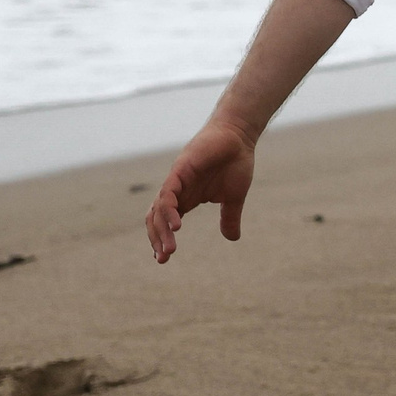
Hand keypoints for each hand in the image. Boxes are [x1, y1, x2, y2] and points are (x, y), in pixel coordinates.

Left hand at [146, 119, 257, 261]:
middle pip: (156, 219)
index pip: (166, 222)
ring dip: (162, 230)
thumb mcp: (234, 198)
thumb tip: (232, 239)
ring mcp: (176, 181)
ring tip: (170, 249)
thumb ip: (229, 218)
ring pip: (159, 209)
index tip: (163, 258)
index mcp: (187, 199)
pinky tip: (177, 225)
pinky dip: (168, 210)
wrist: (238, 137)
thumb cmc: (235, 162)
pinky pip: (168, 193)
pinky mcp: (180, 170)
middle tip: (163, 258)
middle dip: (157, 239)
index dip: (161, 239)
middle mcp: (177, 191)